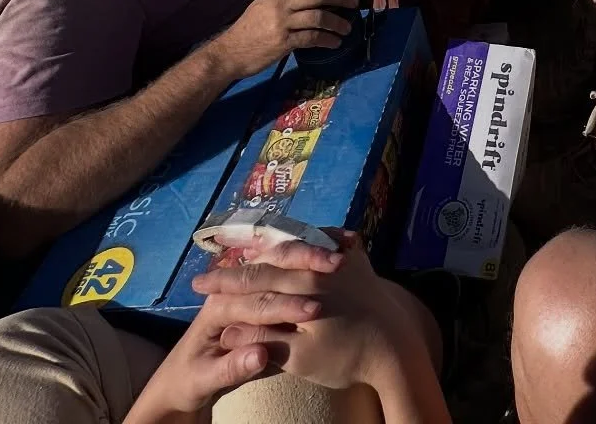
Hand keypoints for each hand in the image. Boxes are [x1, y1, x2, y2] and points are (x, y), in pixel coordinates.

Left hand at [127, 239, 344, 421]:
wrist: (176, 385)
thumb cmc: (187, 382)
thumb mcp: (202, 380)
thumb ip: (231, 368)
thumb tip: (259, 354)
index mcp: (216, 308)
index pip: (254, 300)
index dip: (284, 305)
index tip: (316, 309)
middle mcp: (230, 291)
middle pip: (270, 269)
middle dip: (302, 264)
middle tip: (337, 263)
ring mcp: (244, 291)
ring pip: (279, 262)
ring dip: (309, 256)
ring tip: (339, 257)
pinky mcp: (255, 296)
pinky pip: (284, 270)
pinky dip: (307, 261)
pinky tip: (334, 258)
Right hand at [192, 231, 420, 393]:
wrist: (396, 349)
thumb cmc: (346, 359)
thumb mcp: (302, 359)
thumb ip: (267, 339)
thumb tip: (230, 330)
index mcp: (303, 286)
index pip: (254, 279)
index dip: (225, 282)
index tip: (199, 285)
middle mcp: (320, 263)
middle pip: (274, 254)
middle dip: (243, 258)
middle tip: (216, 259)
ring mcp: (342, 257)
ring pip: (300, 240)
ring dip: (273, 241)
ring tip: (250, 243)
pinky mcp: (358, 258)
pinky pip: (327, 237)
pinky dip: (309, 235)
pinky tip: (299, 235)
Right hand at [211, 0, 356, 81]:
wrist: (229, 52)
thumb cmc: (248, 29)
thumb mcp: (263, 5)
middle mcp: (281, 3)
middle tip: (355, 3)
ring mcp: (283, 22)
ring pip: (320, 17)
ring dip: (338, 23)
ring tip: (346, 29)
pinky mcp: (284, 41)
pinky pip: (313, 38)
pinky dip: (327, 40)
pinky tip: (334, 43)